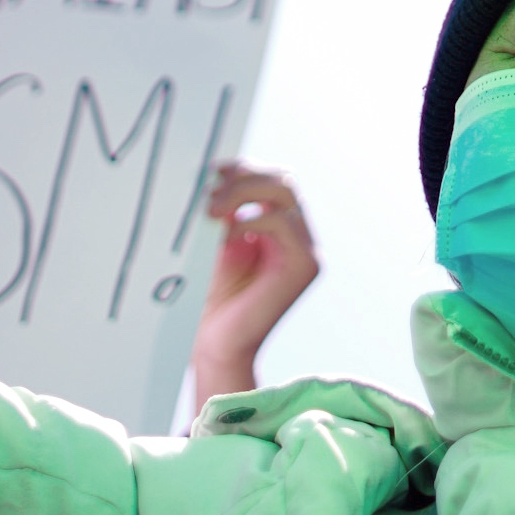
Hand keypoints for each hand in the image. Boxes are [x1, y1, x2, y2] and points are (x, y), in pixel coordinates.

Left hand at [188, 165, 319, 401]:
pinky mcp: (306, 265)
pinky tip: (225, 234)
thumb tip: (214, 175)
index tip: (209, 170)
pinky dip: (250, 220)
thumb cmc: (208, 300)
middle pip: (282, 179)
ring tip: (209, 210)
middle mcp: (298, 235)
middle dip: (243, 175)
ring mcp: (306, 249)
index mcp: (277, 228)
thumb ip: (223, 213)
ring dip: (242, 193)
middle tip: (208, 188)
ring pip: (284, 192)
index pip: (270, 180)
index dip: (242, 168)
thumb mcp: (214, 245)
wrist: (215, 346)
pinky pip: (283, 222)